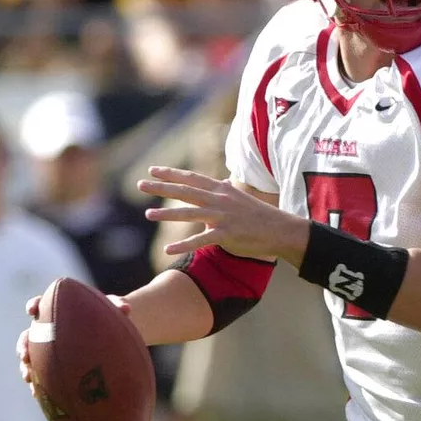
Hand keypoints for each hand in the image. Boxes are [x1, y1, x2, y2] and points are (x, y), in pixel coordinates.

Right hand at [17, 294, 130, 393]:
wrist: (114, 332)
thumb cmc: (110, 314)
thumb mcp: (114, 307)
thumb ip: (118, 305)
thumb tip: (126, 309)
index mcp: (58, 309)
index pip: (40, 304)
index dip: (33, 305)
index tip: (32, 309)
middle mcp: (49, 329)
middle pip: (28, 336)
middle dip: (23, 345)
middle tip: (25, 354)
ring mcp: (49, 348)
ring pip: (31, 357)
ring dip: (26, 367)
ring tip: (29, 376)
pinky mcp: (53, 364)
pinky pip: (42, 374)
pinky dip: (39, 383)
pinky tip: (38, 392)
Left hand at [137, 166, 303, 261]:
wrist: (279, 229)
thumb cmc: (259, 215)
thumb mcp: (239, 197)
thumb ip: (223, 192)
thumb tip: (214, 183)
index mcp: (222, 190)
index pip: (192, 178)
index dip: (172, 173)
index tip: (153, 170)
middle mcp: (220, 200)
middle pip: (186, 191)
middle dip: (162, 187)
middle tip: (140, 184)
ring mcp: (223, 217)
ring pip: (190, 213)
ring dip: (167, 214)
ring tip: (148, 214)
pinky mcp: (227, 235)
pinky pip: (201, 240)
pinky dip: (183, 245)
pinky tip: (167, 249)